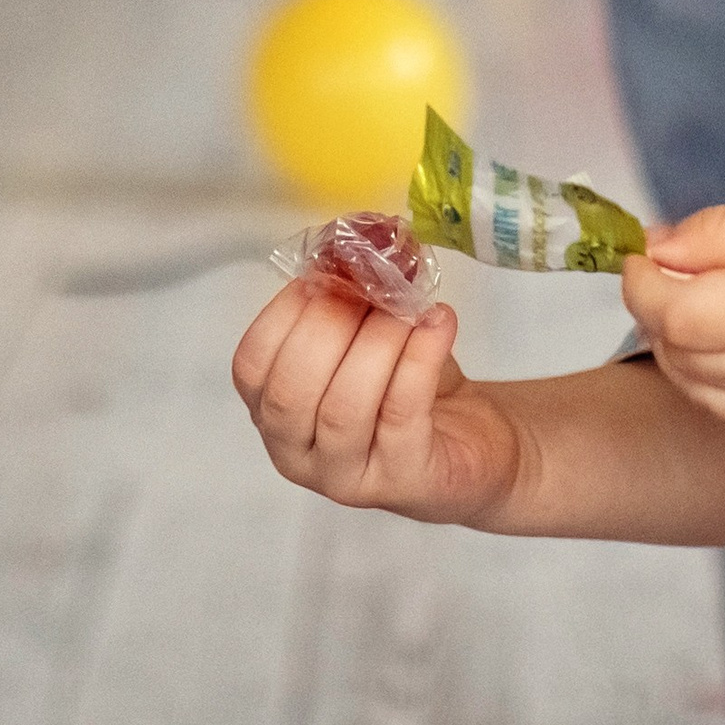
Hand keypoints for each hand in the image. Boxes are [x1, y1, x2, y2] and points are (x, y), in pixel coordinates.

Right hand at [233, 282, 522, 523]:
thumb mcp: (370, 334)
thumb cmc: (408, 384)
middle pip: (291, 390)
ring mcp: (346, 477)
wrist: (474, 440)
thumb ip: (354, 298)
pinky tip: (440, 322)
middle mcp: (297, 454)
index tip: (329, 271)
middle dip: (330, 323)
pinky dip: (421, 357)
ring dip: (380, 340)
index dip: (285, 311)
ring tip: (413, 307)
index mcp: (275, 413)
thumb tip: (359, 243)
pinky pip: (402, 414)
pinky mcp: (403, 481)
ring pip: (345, 406)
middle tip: (373, 284)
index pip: (251, 366)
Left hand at [622, 198, 724, 444]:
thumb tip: (657, 245)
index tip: (642, 255)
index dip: (641, 283)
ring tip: (704, 307)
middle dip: (658, 312)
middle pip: (679, 355)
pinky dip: (720, 381)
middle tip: (674, 273)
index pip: (673, 313)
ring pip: (701, 393)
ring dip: (682, 350)